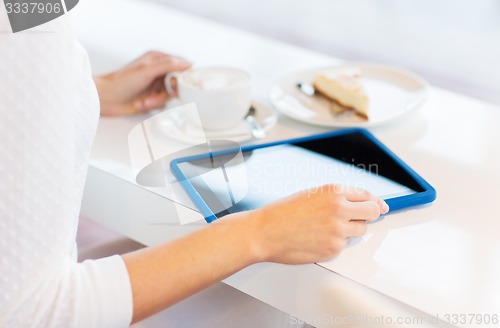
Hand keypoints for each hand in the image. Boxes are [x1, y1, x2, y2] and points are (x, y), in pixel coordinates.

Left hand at [94, 51, 190, 115]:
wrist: (105, 99)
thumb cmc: (120, 82)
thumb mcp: (147, 71)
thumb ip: (168, 66)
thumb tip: (188, 63)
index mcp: (158, 58)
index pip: (182, 65)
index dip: (182, 76)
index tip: (176, 84)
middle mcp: (159, 71)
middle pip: (178, 82)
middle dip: (168, 91)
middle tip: (158, 94)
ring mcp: (156, 85)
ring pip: (171, 95)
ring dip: (158, 100)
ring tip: (145, 100)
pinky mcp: (153, 97)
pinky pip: (163, 103)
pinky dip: (152, 105)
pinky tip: (141, 103)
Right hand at [235, 184, 388, 263]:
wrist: (265, 232)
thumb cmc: (283, 213)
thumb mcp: (311, 195)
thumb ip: (336, 198)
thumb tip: (359, 204)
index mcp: (334, 191)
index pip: (367, 196)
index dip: (375, 202)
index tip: (381, 206)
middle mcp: (340, 208)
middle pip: (372, 212)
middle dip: (370, 215)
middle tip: (362, 218)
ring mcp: (338, 230)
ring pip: (360, 230)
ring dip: (350, 230)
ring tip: (327, 229)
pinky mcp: (334, 248)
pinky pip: (344, 245)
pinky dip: (335, 243)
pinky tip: (317, 239)